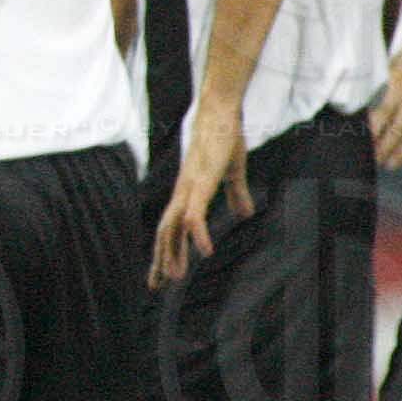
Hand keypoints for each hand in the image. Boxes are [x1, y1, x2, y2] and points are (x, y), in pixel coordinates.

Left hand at [150, 98, 250, 286]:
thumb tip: (245, 214)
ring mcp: (189, 189)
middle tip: (156, 287)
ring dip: (173, 253)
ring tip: (174, 278)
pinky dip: (197, 234)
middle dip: (160, 259)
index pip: (170, 227)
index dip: (165, 250)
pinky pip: (195, 214)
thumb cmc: (224, 139)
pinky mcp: (201, 183)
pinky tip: (205, 251)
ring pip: (173, 227)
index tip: (161, 274)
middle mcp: (182, 194)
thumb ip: (236, 194)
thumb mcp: (231, 172)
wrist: (221, 113)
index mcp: (187, 193)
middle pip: (164, 232)